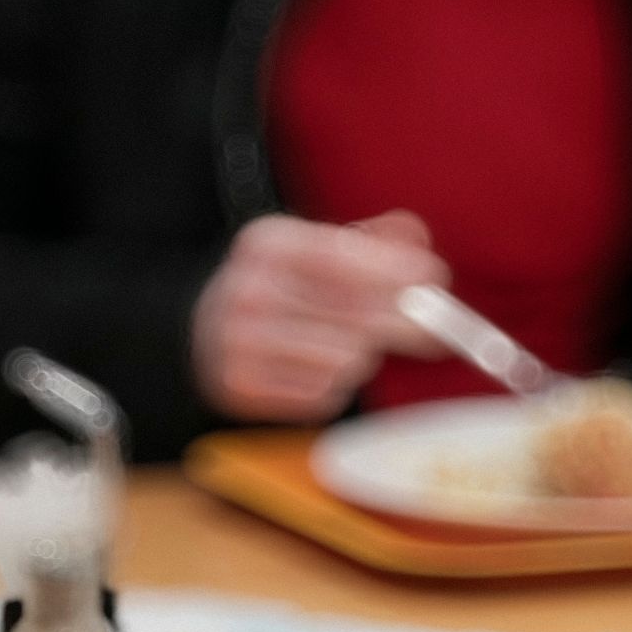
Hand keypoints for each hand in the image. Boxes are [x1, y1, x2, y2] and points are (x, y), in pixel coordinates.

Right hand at [190, 210, 447, 421]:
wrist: (196, 328)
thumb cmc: (275, 283)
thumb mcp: (309, 245)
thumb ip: (366, 239)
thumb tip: (416, 237)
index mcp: (266, 244)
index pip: (341, 257)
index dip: (394, 269)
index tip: (435, 276)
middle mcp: (248, 290)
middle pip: (353, 313)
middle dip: (402, 321)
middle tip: (432, 330)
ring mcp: (240, 343)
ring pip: (344, 359)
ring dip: (360, 355)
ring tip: (346, 342)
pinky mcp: (242, 388)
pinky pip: (321, 394)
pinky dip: (333, 384)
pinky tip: (318, 366)